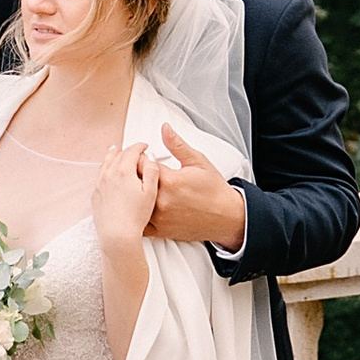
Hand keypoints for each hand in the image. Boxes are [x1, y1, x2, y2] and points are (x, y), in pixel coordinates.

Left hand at [90, 138, 159, 251]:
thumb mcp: (151, 192)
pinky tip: (108, 171)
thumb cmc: (135, 216)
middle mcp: (109, 174)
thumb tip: (150, 158)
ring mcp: (100, 184)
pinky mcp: (96, 194)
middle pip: (118, 155)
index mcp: (123, 171)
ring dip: (113, 155)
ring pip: (106, 163)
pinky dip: (105, 167)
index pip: (132, 151)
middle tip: (136, 151)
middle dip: (128, 150)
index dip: (140, 146)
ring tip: (116, 151)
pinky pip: (100, 175)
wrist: (117, 234)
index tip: (145, 146)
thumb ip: (152, 171)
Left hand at [146, 119, 249, 252]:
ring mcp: (160, 218)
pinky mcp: (160, 231)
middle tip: (141, 171)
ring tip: (138, 188)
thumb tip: (164, 128)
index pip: (142, 164)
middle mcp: (162, 200)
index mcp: (170, 181)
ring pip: (134, 202)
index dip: (140, 158)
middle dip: (135, 174)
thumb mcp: (198, 162)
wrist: (227, 217)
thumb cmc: (214, 190)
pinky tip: (140, 206)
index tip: (145, 157)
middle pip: (134, 183)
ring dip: (133, 194)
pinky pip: (140, 223)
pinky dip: (136, 214)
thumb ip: (177, 145)